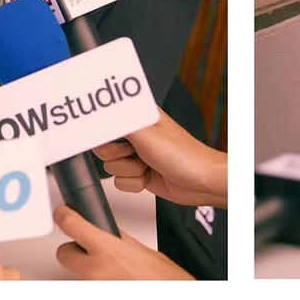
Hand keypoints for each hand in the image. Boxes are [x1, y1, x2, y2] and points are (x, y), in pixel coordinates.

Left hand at [53, 206, 193, 279]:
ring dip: (88, 268)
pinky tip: (114, 280)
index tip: (64, 213)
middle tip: (89, 248)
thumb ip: (121, 240)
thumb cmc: (165, 280)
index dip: (65, 216)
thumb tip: (108, 233)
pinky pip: (88, 285)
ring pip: (76, 272)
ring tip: (110, 270)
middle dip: (74, 249)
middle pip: (64, 253)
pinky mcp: (95, 296)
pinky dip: (98, 282)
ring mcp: (93, 287)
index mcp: (107, 250)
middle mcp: (95, 270)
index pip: (71, 225)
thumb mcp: (144, 251)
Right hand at [93, 108, 227, 207]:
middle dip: (120, 156)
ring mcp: (137, 156)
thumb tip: (99, 116)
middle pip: (104, 148)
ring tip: (148, 165)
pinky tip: (149, 177)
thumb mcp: (147, 134)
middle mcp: (136, 136)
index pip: (106, 122)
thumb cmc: (185, 155)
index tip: (118, 141)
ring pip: (111, 167)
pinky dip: (134, 183)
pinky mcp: (138, 173)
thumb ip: (119, 125)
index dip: (107, 134)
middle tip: (137, 153)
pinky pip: (120, 182)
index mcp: (138, 117)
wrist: (201, 182)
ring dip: (130, 171)